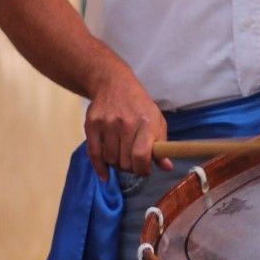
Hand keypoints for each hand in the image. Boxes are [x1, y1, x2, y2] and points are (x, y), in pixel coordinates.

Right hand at [84, 64, 169, 180]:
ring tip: (121, 157)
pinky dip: (100, 168)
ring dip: (116, 164)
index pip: (141, 156)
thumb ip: (162, 145)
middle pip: (125, 161)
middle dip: (130, 167)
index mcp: (146, 122)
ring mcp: (107, 123)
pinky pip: (94, 154)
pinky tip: (105, 175)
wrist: (114, 84)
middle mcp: (125, 122)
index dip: (143, 169)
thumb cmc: (139, 106)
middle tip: (132, 162)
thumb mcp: (156, 120)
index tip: (144, 170)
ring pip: (110, 159)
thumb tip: (167, 167)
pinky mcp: (92, 124)